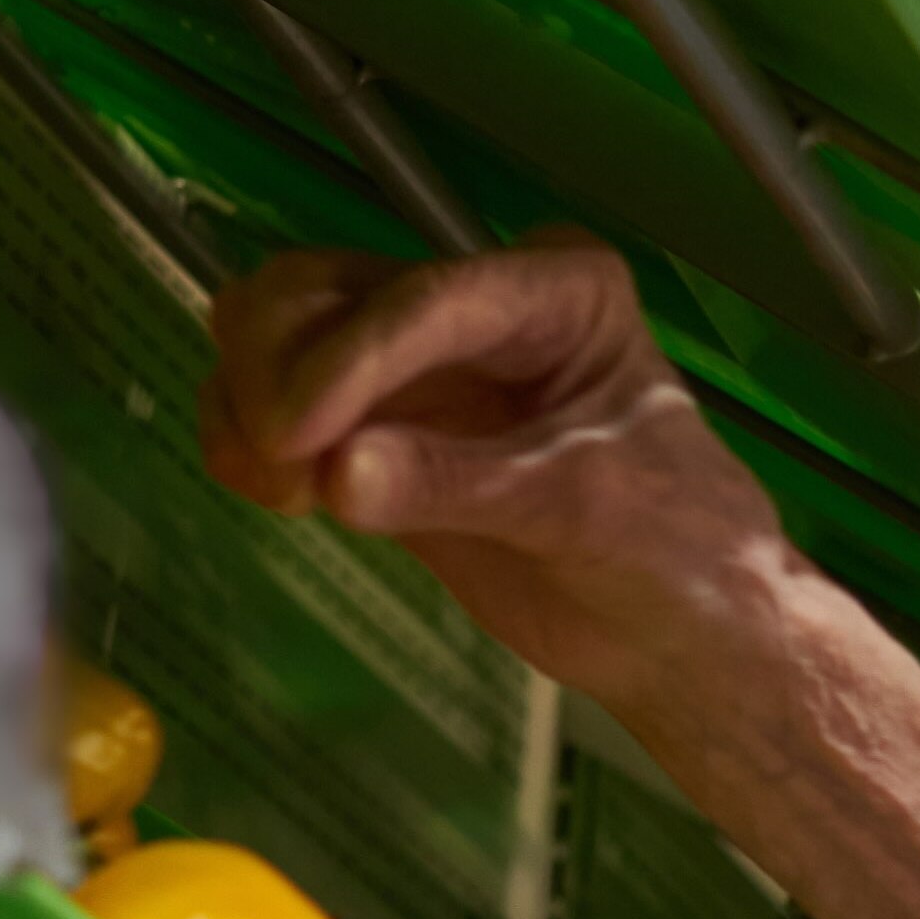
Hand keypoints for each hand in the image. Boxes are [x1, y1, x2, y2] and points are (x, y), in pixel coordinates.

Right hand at [197, 242, 919, 918]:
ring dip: (250, 402)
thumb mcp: (581, 510)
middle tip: (291, 472)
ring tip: (289, 493)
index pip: (425, 299)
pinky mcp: (369, 429)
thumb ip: (457, 484)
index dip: (348, 360)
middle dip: (281, 373)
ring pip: (275, 333)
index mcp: (557, 289)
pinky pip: (269, 403)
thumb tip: (339, 471)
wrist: (675, 629)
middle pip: (318, 292)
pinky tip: (278, 496)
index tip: (296, 437)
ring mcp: (412, 364)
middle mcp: (473, 304)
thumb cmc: (672, 549)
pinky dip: (244, 437)